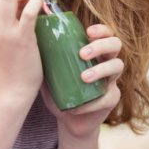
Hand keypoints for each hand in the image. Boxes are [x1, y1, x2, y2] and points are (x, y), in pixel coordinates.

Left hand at [41, 24, 123, 139]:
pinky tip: (78, 106)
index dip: (101, 30)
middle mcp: (106, 62)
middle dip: (101, 46)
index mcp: (94, 51)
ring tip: (84, 77)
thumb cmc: (59, 90)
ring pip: (118, 66)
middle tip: (82, 54)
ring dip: (101, 69)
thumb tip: (31, 39)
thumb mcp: (51, 73)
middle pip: (115, 44)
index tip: (88, 32)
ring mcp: (111, 80)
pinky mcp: (111, 99)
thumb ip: (45, 58)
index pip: (105, 33)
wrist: (66, 119)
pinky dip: (93, 102)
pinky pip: (108, 97)